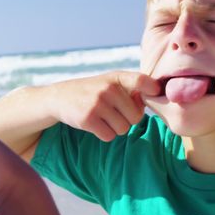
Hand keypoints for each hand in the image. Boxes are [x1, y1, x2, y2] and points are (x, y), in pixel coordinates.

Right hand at [46, 71, 160, 140]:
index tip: (155, 93)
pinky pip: (109, 136)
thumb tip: (153, 100)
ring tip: (103, 118)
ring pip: (123, 129)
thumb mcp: (110, 83)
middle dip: (128, 120)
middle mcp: (108, 88)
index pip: (142, 81)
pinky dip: (104, 134)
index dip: (153, 89)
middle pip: (136, 117)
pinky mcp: (88, 119)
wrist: (59, 97)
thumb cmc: (93, 92)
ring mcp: (97, 103)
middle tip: (114, 114)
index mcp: (117, 78)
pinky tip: (95, 124)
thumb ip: (132, 90)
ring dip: (115, 128)